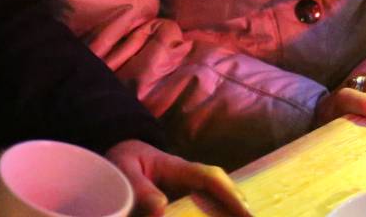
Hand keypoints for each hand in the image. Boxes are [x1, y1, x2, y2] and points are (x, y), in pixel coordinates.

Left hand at [105, 140, 248, 216]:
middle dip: (238, 205)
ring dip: (229, 211)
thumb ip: (140, 188)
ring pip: (215, 198)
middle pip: (220, 188)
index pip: (209, 177)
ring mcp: (186, 189)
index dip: (228, 193)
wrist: (120, 156)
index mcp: (177, 167)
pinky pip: (202, 207)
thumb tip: (161, 207)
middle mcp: (188, 178)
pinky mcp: (181, 201)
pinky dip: (214, 213)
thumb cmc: (124, 160)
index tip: (245, 210)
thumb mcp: (124, 170)